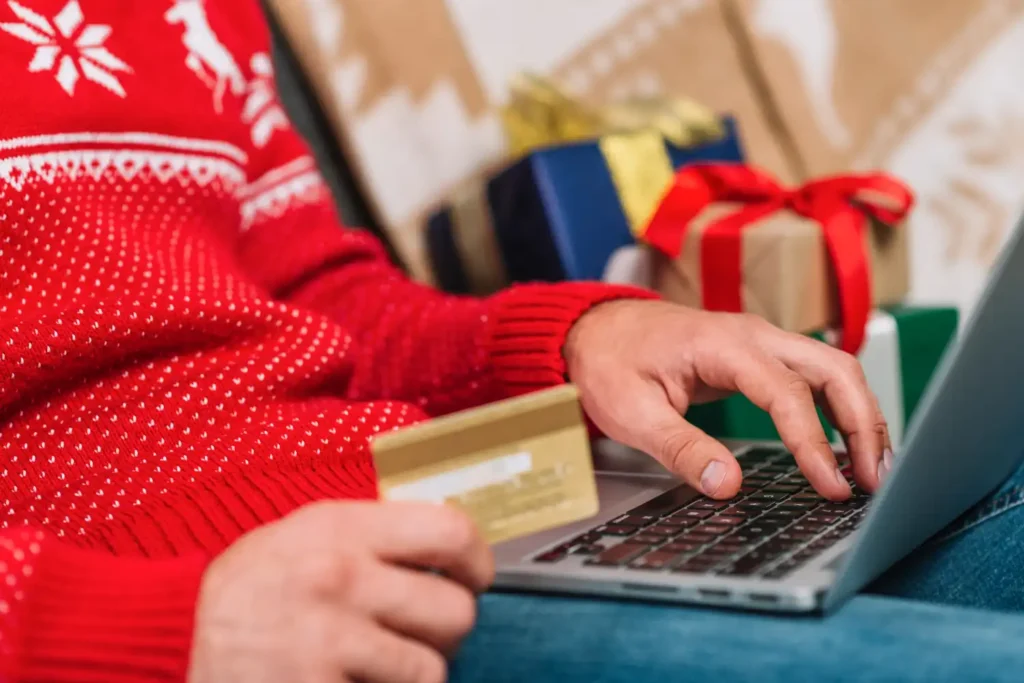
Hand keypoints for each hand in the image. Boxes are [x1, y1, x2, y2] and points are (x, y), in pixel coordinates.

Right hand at [188, 500, 492, 682]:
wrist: (171, 640)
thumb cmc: (251, 587)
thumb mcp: (305, 532)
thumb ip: (373, 532)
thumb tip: (450, 542)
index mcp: (341, 529)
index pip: (450, 532)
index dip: (477, 559)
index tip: (474, 576)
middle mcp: (340, 580)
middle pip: (455, 611)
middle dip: (445, 628)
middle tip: (419, 630)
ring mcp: (328, 643)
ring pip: (431, 670)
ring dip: (415, 674)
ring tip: (380, 665)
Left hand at [564, 300, 889, 500]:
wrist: (596, 328)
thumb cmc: (610, 363)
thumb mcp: (632, 413)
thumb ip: (681, 449)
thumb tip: (728, 485)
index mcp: (722, 346)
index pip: (787, 392)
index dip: (814, 442)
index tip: (830, 486)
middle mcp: (753, 335)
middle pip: (834, 369)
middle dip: (864, 424)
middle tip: (876, 481)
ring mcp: (761, 341)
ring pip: (834, 369)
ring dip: (861, 416)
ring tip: (874, 470)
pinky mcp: (760, 355)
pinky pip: (815, 376)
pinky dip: (841, 407)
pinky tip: (849, 444)